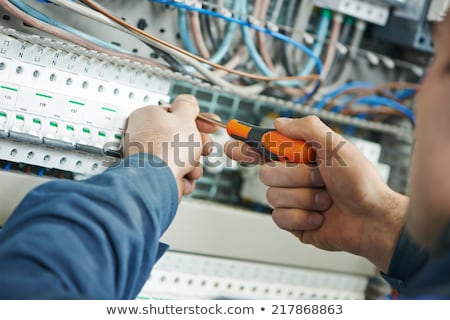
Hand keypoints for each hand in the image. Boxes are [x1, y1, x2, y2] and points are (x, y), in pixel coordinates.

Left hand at [124, 95, 217, 200]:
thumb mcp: (184, 118)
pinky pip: (176, 174)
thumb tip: (188, 101)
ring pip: (182, 159)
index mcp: (148, 117)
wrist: (157, 183)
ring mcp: (150, 159)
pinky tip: (184, 179)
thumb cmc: (166, 150)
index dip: (198, 120)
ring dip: (193, 165)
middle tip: (205, 149)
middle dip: (198, 146)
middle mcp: (145, 137)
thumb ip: (188, 106)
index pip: (176, 115)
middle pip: (181, 138)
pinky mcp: (155, 177)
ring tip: (191, 168)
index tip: (212, 126)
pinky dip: (184, 178)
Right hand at [226, 116, 407, 271]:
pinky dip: (302, 216)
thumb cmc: (360, 181)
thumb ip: (305, 128)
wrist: (372, 218)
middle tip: (320, 178)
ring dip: (304, 197)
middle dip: (295, 176)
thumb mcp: (335, 145)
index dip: (246, 146)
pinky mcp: (293, 222)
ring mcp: (293, 200)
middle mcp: (295, 176)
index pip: (266, 148)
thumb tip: (278, 122)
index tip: (230, 144)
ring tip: (325, 200)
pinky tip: (320, 217)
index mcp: (302, 156)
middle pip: (266, 173)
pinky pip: (279, 217)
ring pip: (272, 196)